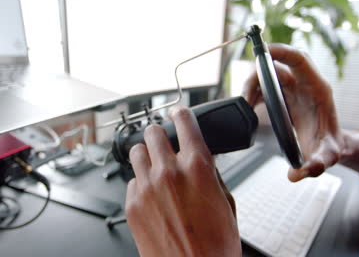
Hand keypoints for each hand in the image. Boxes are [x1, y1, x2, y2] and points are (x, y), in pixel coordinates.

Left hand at [125, 105, 240, 256]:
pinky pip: (131, 181)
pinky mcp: (132, 205)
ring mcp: (147, 188)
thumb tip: (202, 162)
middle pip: (153, 132)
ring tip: (154, 165)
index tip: (179, 114)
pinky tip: (151, 195)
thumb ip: (211, 175)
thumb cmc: (214, 246)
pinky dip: (141, 183)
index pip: (184, 123)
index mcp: (197, 167)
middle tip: (164, 141)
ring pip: (136, 152)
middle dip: (160, 133)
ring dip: (146, 154)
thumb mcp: (226, 203)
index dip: (181, 114)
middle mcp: (169, 172)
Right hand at [242, 43, 344, 181]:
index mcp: (317, 88)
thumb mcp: (327, 156)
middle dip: (256, 75)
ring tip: (244, 107)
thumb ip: (315, 165)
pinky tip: (246, 109)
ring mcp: (290, 89)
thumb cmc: (329, 146)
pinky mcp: (280, 96)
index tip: (264, 51)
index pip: (299, 59)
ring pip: (265, 76)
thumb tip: (296, 174)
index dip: (281, 51)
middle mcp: (302, 84)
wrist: (326, 147)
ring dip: (250, 87)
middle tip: (245, 97)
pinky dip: (251, 95)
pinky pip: (262, 88)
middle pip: (275, 66)